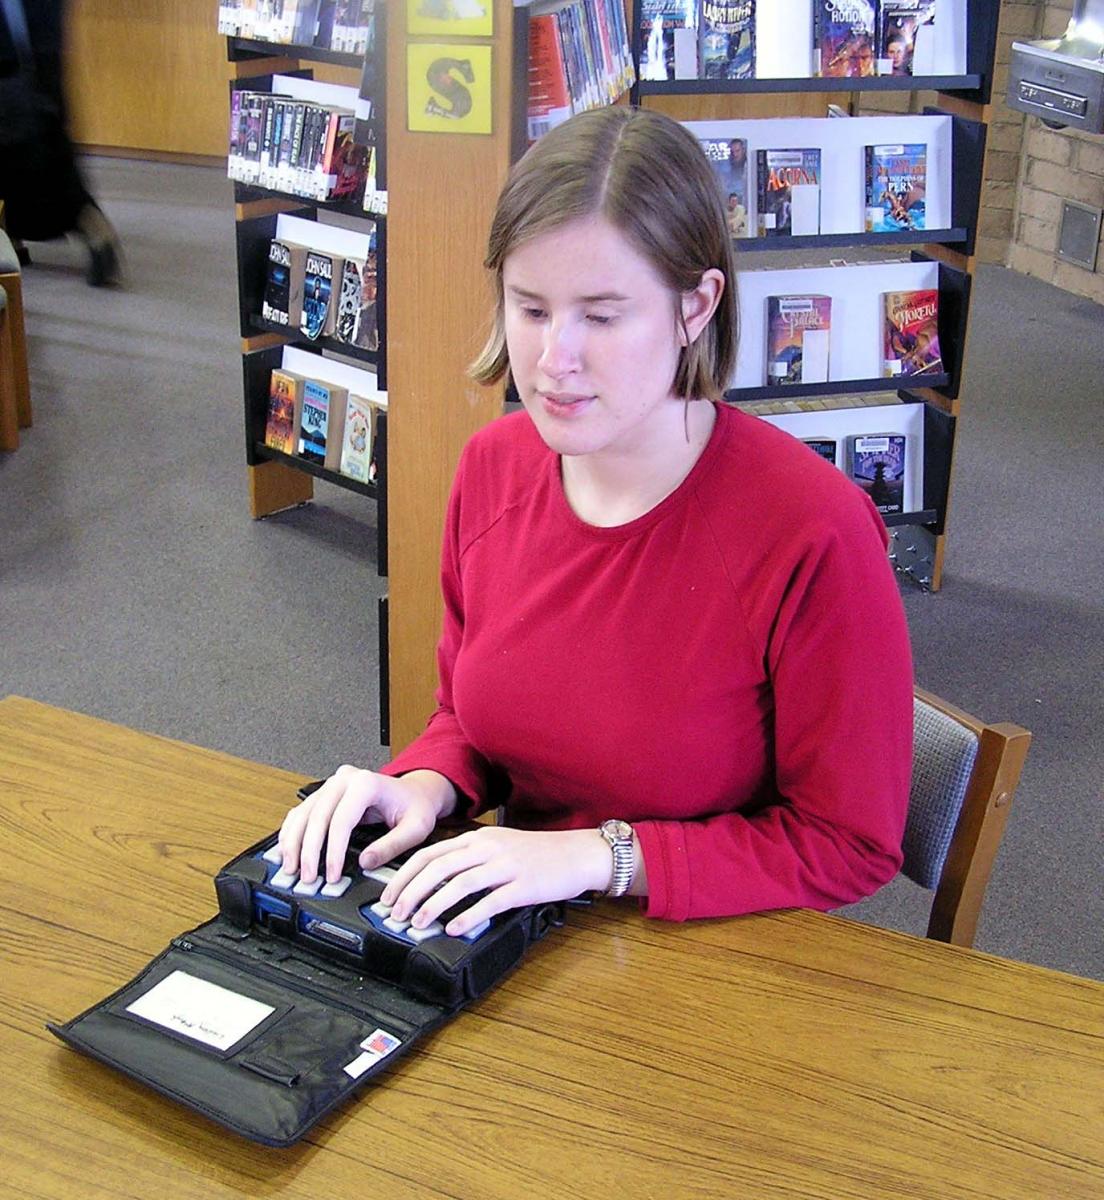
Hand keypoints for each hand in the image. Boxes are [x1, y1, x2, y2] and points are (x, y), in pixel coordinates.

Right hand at [279, 767, 455, 884]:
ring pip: (303, 813)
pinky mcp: (325, 793)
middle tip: (308, 878)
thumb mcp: (415, 828)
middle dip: (308, 851)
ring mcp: (332, 784)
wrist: (415, 792)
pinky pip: (301, 811)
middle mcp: (345, 779)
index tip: (332, 875)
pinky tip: (287, 851)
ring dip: (293, 843)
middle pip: (316, 816)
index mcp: (366, 783)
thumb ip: (392, 845)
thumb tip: (365, 863)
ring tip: (291, 869)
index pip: (341, 820)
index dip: (333, 851)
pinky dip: (292, 832)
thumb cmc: (416, 806)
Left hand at [380, 826, 611, 936]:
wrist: (577, 854)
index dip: (405, 875)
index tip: (390, 895)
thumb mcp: (499, 846)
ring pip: (460, 883)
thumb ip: (469, 857)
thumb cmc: (537, 854)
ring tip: (418, 922)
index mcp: (478, 838)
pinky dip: (468, 916)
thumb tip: (434, 880)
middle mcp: (489, 848)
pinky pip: (490, 901)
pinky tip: (453, 928)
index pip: (431, 853)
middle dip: (412, 891)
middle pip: (439, 867)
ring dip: (434, 904)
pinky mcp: (523, 886)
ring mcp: (506, 866)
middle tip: (396, 912)